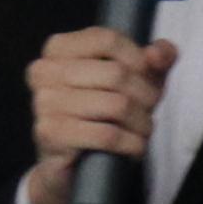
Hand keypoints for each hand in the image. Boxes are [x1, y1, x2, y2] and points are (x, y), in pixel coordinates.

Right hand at [12, 23, 167, 203]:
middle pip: (116, 74)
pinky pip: (106, 135)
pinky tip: (135, 147)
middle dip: (146, 95)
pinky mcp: (50, 133)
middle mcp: (44, 70)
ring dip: (142, 123)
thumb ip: (156, 57)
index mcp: (59, 48)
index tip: (150, 77)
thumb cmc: (104, 111)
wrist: (70, 164)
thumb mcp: (135, 78)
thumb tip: (158, 54)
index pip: (108, 40)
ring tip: (144, 130)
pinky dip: (131, 143)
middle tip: (150, 111)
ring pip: (116, 105)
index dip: (139, 59)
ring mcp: (44, 102)